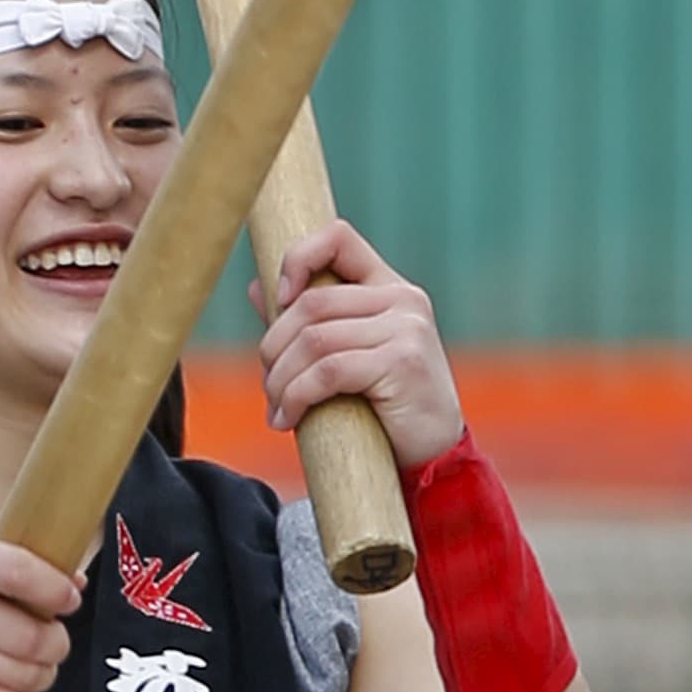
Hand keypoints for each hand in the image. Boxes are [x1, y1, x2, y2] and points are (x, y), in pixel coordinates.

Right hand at [0, 535, 80, 691]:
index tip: (69, 601)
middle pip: (34, 632)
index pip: (21, 569)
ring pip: (27, 670)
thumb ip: (4, 569)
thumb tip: (75, 582)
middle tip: (51, 646)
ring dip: (41, 676)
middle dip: (55, 645)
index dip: (57, 591)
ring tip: (30, 670)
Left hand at [254, 219, 464, 467]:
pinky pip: (328, 371)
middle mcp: (403, 299)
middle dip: (273, 348)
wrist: (434, 452)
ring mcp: (406, 328)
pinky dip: (297, 397)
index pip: (338, 238)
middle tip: (268, 386)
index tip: (280, 300)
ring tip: (277, 409)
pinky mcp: (402, 362)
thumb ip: (310, 321)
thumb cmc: (388, 404)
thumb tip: (257, 289)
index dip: (298, 258)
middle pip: (311, 303)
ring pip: (314, 340)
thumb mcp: (349, 354)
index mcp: (390, 287)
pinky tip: (289, 419)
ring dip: (281, 380)